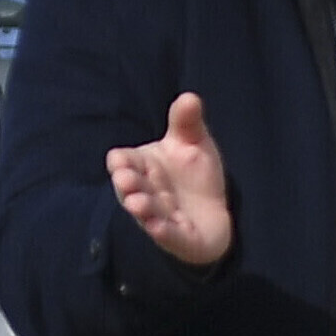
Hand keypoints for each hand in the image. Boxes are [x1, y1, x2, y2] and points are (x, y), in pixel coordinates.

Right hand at [108, 92, 231, 266]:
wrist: (214, 214)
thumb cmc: (194, 176)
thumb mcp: (193, 143)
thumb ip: (187, 122)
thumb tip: (190, 97)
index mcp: (143, 166)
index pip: (123, 161)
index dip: (121, 162)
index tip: (121, 160)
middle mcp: (146, 192)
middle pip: (128, 187)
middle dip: (126, 184)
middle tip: (126, 180)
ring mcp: (159, 216)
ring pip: (145, 213)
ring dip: (141, 208)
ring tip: (138, 203)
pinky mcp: (177, 238)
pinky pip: (167, 236)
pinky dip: (162, 232)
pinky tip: (158, 227)